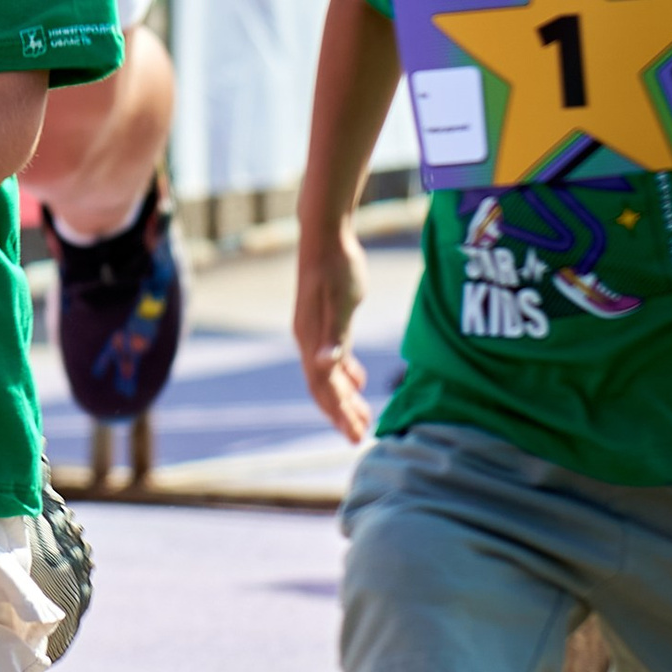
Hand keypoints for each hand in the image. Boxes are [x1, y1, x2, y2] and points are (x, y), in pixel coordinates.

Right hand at [295, 224, 371, 441]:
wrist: (324, 236)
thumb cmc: (337, 267)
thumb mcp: (342, 302)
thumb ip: (335, 337)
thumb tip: (325, 365)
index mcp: (311, 341)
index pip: (323, 388)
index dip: (339, 414)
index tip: (356, 436)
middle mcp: (308, 341)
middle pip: (323, 387)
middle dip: (341, 413)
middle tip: (360, 436)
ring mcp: (313, 332)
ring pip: (327, 374)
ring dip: (344, 397)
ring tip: (363, 415)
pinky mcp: (322, 321)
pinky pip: (332, 358)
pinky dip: (345, 374)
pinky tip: (358, 380)